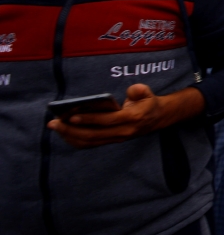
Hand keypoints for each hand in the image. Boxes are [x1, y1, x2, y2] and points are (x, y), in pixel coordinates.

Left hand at [47, 85, 203, 148]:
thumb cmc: (148, 102)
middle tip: (54, 123)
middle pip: (94, 135)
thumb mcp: (147, 93)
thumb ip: (140, 91)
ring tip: (55, 127)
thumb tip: (131, 91)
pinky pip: (91, 144)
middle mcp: (123, 132)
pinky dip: (76, 140)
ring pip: (90, 142)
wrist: (158, 118)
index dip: (89, 120)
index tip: (71, 116)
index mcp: (132, 119)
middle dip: (71, 130)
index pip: (107, 121)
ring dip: (70, 136)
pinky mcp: (111, 140)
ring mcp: (117, 138)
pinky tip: (64, 133)